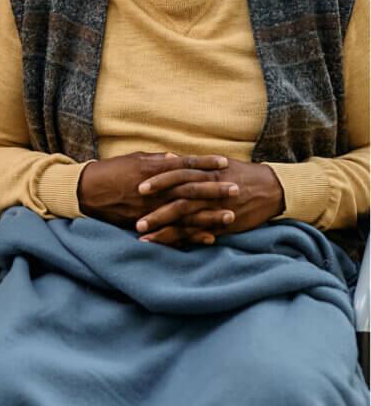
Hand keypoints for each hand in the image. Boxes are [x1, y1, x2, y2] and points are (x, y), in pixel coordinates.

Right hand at [77, 152, 235, 243]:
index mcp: (153, 170)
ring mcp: (151, 210)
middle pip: (190, 190)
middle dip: (215, 190)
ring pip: (185, 214)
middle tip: (237, 189)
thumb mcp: (134, 159)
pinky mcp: (145, 225)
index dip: (205, 163)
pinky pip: (172, 234)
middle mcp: (155, 191)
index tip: (225, 162)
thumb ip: (157, 160)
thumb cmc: (111, 171)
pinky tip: (208, 238)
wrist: (88, 191)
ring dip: (209, 216)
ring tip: (230, 216)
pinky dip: (191, 237)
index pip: (185, 165)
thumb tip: (177, 158)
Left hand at [134, 158, 284, 245]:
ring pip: (187, 221)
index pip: (177, 175)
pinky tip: (168, 246)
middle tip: (135, 220)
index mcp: (205, 172)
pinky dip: (185, 240)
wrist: (271, 188)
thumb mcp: (215, 164)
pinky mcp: (223, 225)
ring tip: (144, 238)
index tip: (138, 187)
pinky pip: (201, 234)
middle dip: (157, 212)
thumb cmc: (239, 173)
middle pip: (179, 201)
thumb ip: (191, 165)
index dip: (158, 181)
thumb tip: (167, 159)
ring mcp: (216, 210)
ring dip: (165, 230)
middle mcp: (209, 190)